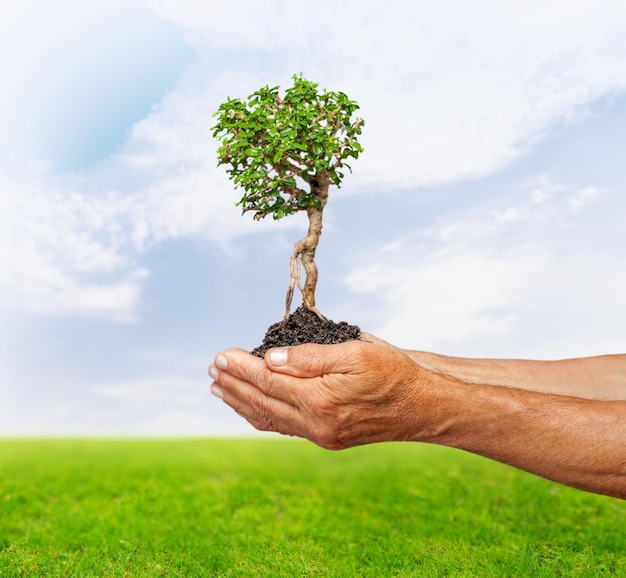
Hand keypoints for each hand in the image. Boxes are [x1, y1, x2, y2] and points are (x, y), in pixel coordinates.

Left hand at [209, 340, 430, 448]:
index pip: (269, 381)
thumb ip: (310, 357)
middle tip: (211, 369)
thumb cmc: (393, 374)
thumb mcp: (354, 354)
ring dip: (241, 402)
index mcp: (320, 400)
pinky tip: (251, 408)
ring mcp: (320, 435)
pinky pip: (285, 428)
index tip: (221, 354)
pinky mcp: (327, 439)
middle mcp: (315, 423)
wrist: (422, 407)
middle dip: (233, 384)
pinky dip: (262, 416)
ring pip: (269, 418)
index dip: (241, 367)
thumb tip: (271, 359)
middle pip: (262, 402)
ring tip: (218, 389)